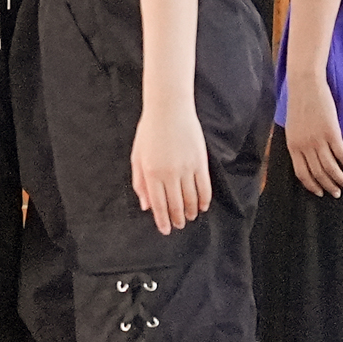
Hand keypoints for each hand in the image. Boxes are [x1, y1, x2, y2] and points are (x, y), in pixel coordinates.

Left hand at [130, 95, 210, 234]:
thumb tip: (145, 205)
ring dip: (191, 212)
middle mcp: (169, 173)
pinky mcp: (201, 163)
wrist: (169, 111)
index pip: (158, 204)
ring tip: (189, 218)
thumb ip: (140, 182)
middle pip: (176, 204)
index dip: (163, 220)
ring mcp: (187, 169)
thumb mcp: (137, 156)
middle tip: (178, 226)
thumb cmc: (149, 133)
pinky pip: (205, 188)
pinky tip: (202, 206)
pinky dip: (204, 200)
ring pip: (192, 199)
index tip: (165, 230)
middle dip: (177, 219)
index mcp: (151, 172)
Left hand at [285, 80, 342, 196]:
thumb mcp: (292, 128)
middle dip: (328, 186)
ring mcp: (318, 139)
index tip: (320, 193)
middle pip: (317, 173)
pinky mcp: (331, 132)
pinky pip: (340, 153)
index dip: (312, 185)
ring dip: (339, 179)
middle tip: (337, 193)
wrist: (304, 87)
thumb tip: (306, 160)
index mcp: (292, 146)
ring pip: (330, 167)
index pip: (302, 173)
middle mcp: (304, 145)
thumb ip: (298, 145)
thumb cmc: (298, 106)